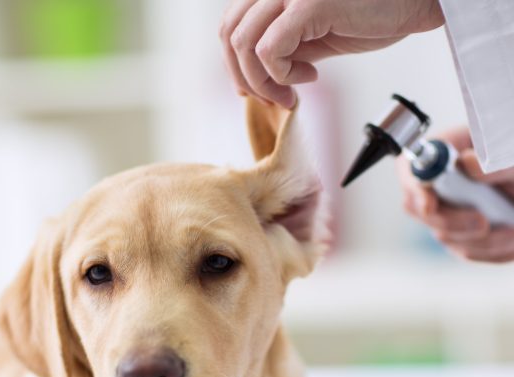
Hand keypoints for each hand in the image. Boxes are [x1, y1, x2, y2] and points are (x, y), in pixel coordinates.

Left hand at [220, 0, 443, 106]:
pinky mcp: (308, 3)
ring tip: (291, 93)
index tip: (258, 90)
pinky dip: (282, 76)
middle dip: (245, 77)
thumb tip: (254, 77)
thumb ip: (282, 45)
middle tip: (273, 98)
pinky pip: (269, 51)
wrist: (415, 1)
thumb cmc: (370, 14)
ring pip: (244, 45)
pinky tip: (311, 77)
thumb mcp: (313, 32)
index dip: (235, 64)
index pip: (230, 25)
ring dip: (263, 82)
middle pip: (229, 34)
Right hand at [398, 127, 513, 262]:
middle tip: (482, 223)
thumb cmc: (510, 158)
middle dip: (452, 223)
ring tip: (512, 230)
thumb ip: (492, 159)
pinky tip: (509, 239)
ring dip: (481, 239)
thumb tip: (465, 164)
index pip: (411, 171)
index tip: (430, 205)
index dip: (416, 190)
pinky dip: (490, 250)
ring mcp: (443, 212)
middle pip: (421, 211)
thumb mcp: (508, 153)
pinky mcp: (459, 235)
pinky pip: (464, 250)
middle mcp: (433, 185)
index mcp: (439, 153)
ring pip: (445, 236)